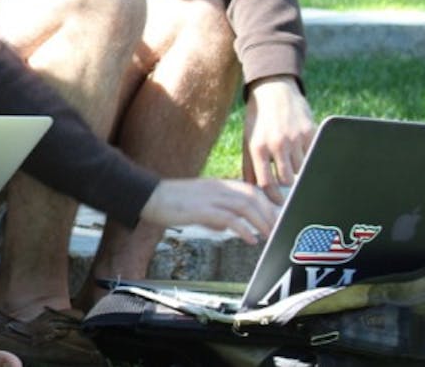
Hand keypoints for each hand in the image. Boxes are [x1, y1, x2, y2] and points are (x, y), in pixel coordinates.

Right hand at [140, 177, 278, 243]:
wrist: (148, 197)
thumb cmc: (169, 202)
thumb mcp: (196, 205)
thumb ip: (213, 214)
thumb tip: (227, 227)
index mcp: (218, 185)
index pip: (251, 190)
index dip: (267, 204)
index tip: (275, 219)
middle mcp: (217, 188)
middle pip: (253, 196)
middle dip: (269, 213)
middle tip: (277, 230)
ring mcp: (210, 197)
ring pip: (246, 206)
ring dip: (262, 222)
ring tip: (269, 236)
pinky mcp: (202, 209)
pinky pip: (230, 219)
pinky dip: (244, 230)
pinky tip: (250, 240)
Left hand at [243, 76, 315, 202]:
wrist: (274, 90)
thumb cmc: (258, 119)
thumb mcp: (247, 139)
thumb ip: (249, 166)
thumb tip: (252, 191)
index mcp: (257, 147)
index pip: (266, 183)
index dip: (273, 197)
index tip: (278, 202)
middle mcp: (276, 144)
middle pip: (287, 180)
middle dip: (287, 184)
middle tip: (287, 183)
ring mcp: (295, 138)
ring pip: (302, 170)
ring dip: (298, 170)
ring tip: (291, 161)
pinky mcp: (310, 132)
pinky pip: (313, 156)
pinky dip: (309, 159)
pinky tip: (302, 152)